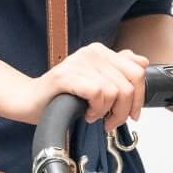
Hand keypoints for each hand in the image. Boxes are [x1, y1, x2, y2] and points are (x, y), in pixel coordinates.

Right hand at [24, 43, 147, 128]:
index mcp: (101, 51)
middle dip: (125, 109)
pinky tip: (87, 113)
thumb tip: (142, 62)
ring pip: (114, 92)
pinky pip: (97, 94)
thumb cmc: (63, 94)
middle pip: (129, 84)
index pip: (138, 71)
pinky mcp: (66, 76)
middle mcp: (92, 52)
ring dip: (107, 112)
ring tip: (95, 115)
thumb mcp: (96, 81)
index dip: (139, 97)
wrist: (31, 100)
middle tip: (112, 120)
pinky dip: (96, 109)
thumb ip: (119, 69)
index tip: (131, 112)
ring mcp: (78, 62)